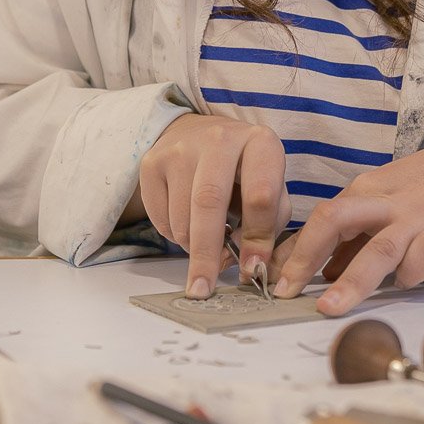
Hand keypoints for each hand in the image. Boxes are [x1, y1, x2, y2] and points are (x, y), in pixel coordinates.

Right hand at [133, 114, 292, 297]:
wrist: (199, 136)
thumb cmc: (245, 173)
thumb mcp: (272, 192)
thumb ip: (267, 228)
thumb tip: (246, 264)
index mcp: (260, 143)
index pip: (260, 195)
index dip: (257, 238)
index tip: (253, 268)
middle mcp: (219, 139)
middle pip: (208, 203)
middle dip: (207, 254)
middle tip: (204, 288)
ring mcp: (180, 148)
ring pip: (181, 217)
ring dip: (193, 247)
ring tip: (207, 244)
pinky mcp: (151, 162)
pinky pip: (160, 218)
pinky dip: (174, 235)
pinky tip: (188, 224)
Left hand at [269, 119, 423, 314]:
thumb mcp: (390, 201)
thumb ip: (358, 235)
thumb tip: (323, 269)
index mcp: (368, 192)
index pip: (319, 218)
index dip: (292, 251)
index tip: (272, 281)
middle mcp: (387, 202)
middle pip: (334, 222)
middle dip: (305, 258)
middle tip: (285, 291)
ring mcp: (419, 217)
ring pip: (378, 246)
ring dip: (352, 278)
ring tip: (329, 307)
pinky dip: (414, 269)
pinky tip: (406, 281)